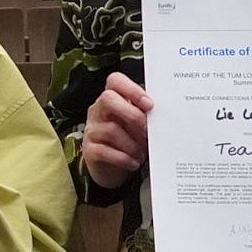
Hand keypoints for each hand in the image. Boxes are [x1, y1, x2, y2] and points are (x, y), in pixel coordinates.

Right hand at [82, 71, 152, 188]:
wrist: (114, 169)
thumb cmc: (129, 142)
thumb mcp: (137, 126)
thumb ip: (145, 116)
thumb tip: (162, 116)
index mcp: (112, 100)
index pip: (115, 81)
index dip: (132, 89)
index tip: (149, 104)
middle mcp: (99, 111)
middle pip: (108, 98)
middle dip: (131, 114)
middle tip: (147, 130)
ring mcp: (92, 130)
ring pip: (110, 130)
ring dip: (132, 144)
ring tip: (142, 153)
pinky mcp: (89, 150)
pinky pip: (104, 151)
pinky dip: (123, 158)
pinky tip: (133, 162)